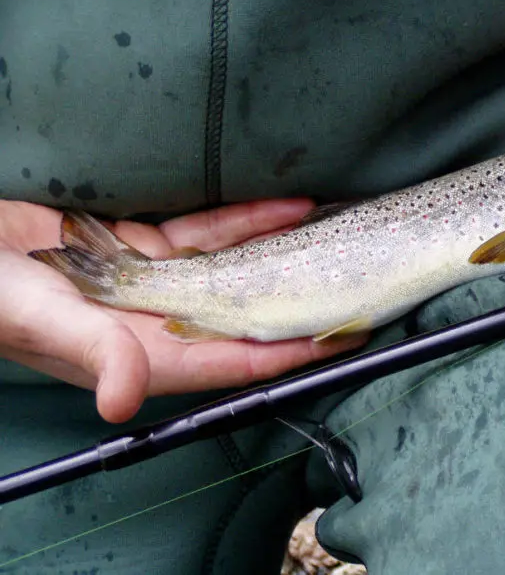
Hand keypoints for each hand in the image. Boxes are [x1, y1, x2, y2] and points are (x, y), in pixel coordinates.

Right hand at [0, 200, 365, 423]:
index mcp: (143, 352)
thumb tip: (125, 400)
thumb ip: (93, 352)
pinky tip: (282, 205)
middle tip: (358, 282)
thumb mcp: (43, 318)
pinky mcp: (144, 246)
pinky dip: (242, 219)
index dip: (291, 352)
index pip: (236, 358)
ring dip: (281, 250)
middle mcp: (158, 322)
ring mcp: (155, 283)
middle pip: (247, 314)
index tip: (344, 338)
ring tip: (332, 231)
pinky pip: (206, 232)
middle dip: (301, 301)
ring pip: (234, 268)